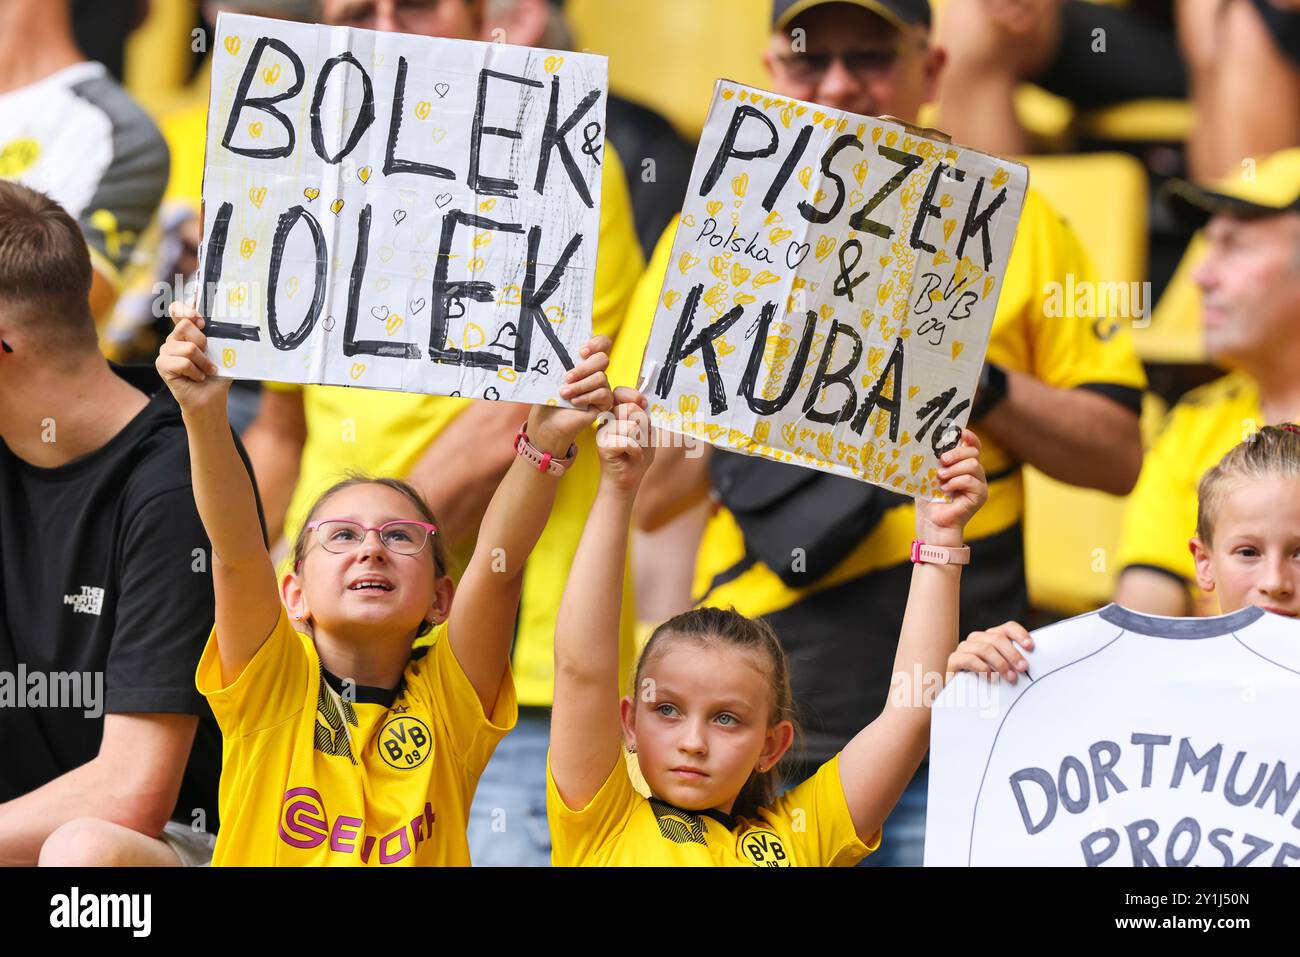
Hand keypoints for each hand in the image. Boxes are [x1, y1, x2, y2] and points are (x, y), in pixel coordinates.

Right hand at [156, 300, 229, 414]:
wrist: (211, 397)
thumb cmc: (216, 374)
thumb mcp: (222, 351)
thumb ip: (218, 335)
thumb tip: (228, 322)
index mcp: (187, 332)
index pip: (178, 310)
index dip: (186, 310)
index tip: (201, 321)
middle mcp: (174, 338)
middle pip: (185, 326)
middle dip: (203, 342)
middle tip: (208, 355)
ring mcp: (166, 351)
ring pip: (188, 348)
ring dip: (203, 362)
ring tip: (205, 370)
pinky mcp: (162, 365)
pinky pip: (183, 362)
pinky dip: (196, 372)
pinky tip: (197, 377)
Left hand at [528, 335, 612, 452]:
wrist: (548, 422)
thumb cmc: (548, 397)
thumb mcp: (551, 376)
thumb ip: (560, 362)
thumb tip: (558, 348)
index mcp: (583, 360)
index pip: (601, 344)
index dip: (596, 343)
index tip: (581, 351)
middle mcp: (595, 372)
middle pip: (602, 359)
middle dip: (584, 367)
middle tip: (567, 377)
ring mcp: (601, 387)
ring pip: (601, 377)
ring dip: (580, 385)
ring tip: (564, 393)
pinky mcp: (604, 402)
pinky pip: (603, 394)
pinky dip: (586, 397)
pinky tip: (574, 402)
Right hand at [595, 388, 654, 493]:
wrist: (626, 482)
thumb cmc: (635, 457)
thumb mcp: (646, 433)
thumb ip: (644, 416)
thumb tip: (641, 401)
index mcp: (616, 414)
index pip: (620, 392)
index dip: (634, 396)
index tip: (643, 405)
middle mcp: (607, 420)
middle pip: (630, 408)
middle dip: (643, 426)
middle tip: (639, 440)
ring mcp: (603, 432)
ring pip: (631, 425)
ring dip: (640, 441)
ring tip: (635, 450)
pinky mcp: (603, 445)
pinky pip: (629, 441)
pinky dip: (636, 451)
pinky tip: (631, 457)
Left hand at [915, 429, 986, 544]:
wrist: (931, 522)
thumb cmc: (929, 499)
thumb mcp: (928, 474)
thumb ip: (933, 460)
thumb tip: (929, 442)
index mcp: (963, 466)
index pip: (973, 447)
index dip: (970, 438)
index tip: (961, 432)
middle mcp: (975, 474)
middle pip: (974, 453)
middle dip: (956, 453)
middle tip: (941, 461)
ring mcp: (979, 485)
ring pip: (973, 465)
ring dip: (954, 469)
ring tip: (940, 477)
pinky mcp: (980, 495)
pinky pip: (970, 480)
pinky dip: (956, 482)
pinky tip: (945, 489)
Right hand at [947, 620, 1033, 682]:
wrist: (962, 697)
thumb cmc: (989, 684)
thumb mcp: (1005, 671)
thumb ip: (1014, 664)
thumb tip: (1030, 664)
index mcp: (992, 637)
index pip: (1007, 628)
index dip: (1020, 634)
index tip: (1030, 647)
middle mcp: (977, 639)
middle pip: (997, 638)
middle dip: (1012, 654)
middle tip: (1023, 668)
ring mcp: (964, 648)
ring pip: (984, 648)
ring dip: (1000, 663)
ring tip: (1010, 677)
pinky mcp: (954, 660)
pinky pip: (968, 659)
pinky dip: (983, 668)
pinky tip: (991, 678)